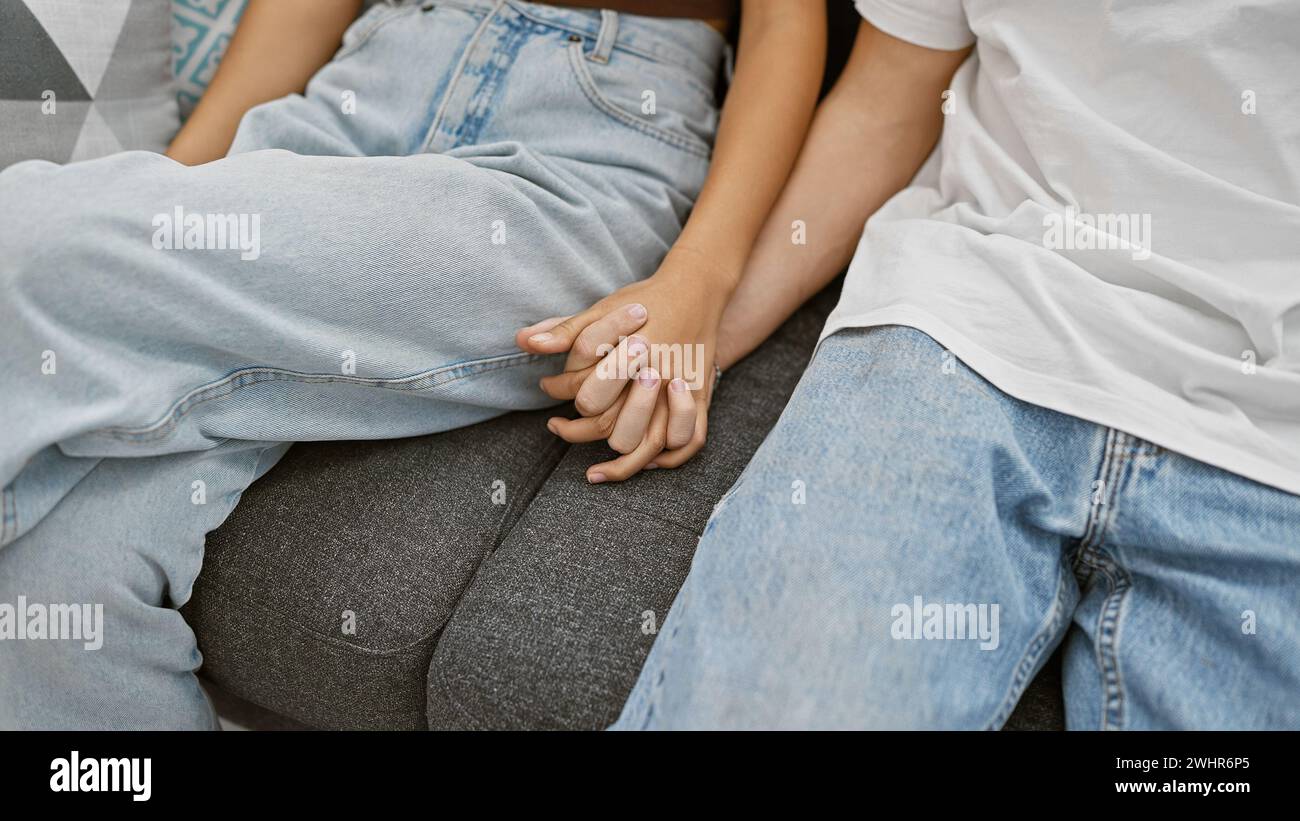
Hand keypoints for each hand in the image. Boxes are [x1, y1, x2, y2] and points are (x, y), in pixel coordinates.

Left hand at [516, 248, 729, 481]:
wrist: (696, 290)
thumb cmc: (644, 300)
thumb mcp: (603, 308)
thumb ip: (565, 329)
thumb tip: (522, 341)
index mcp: (632, 352)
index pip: (586, 390)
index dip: (559, 391)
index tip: (546, 386)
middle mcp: (658, 374)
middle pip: (611, 420)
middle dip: (579, 428)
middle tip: (557, 424)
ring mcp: (682, 391)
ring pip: (647, 441)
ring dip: (616, 461)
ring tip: (590, 463)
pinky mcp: (702, 398)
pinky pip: (687, 441)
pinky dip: (664, 459)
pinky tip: (639, 461)